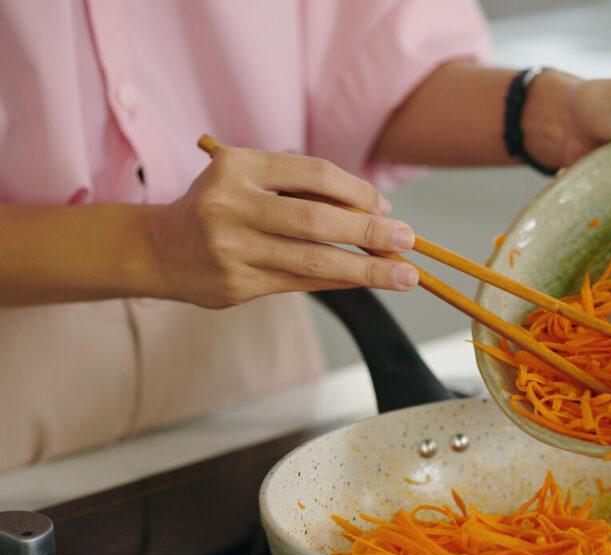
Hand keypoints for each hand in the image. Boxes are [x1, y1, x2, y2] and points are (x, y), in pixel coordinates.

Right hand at [149, 147, 418, 307]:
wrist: (158, 249)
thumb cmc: (219, 207)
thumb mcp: (250, 181)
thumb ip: (303, 190)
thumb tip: (376, 212)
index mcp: (238, 167)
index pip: (313, 173)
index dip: (357, 191)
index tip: (385, 207)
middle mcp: (231, 206)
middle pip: (317, 220)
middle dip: (370, 232)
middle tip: (408, 240)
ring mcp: (231, 249)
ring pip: (314, 260)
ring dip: (366, 269)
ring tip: (403, 275)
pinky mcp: (236, 285)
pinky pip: (301, 283)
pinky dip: (339, 281)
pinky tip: (364, 281)